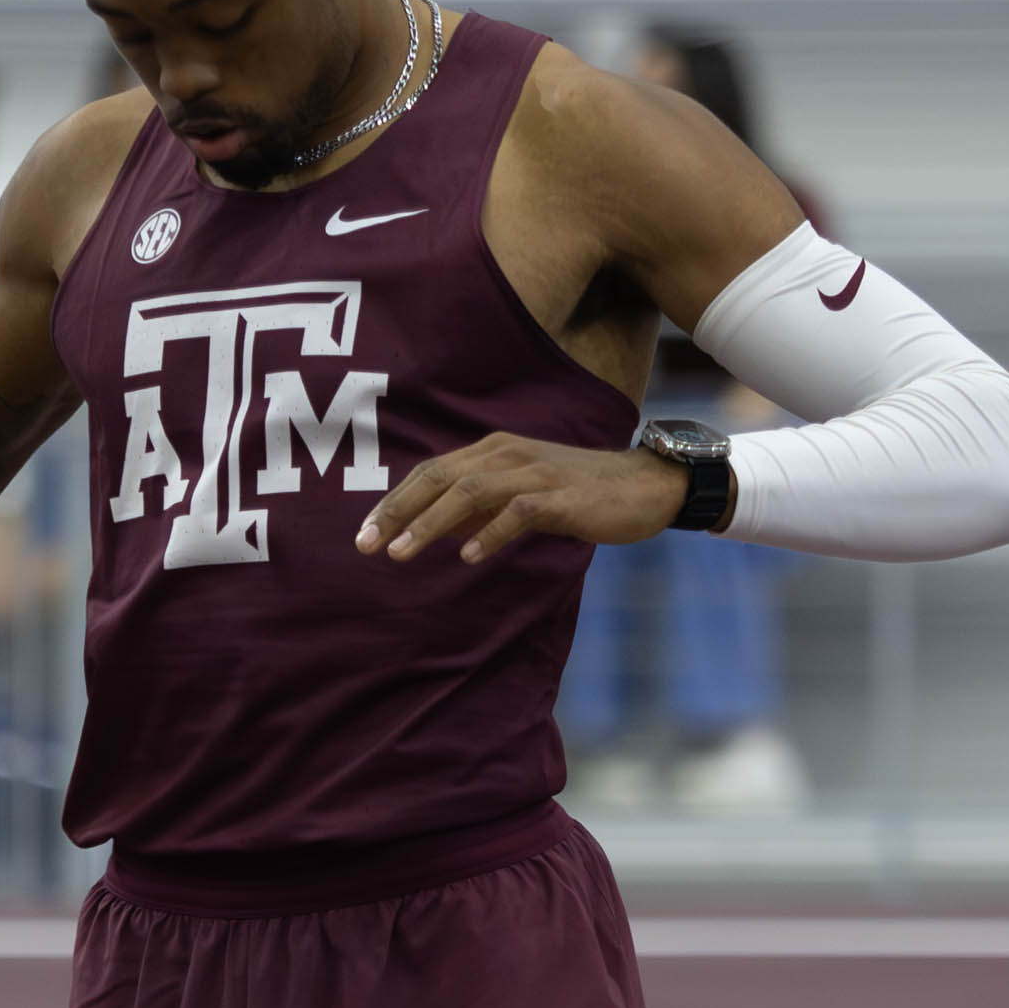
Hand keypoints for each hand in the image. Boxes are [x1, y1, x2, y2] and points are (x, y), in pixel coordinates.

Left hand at [355, 432, 692, 563]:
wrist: (645, 485)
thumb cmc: (578, 492)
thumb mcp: (520, 492)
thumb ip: (480, 505)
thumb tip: (434, 529)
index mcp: (493, 450)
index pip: (430, 472)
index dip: (394, 501)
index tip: (363, 533)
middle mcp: (507, 454)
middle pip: (439, 478)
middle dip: (397, 511)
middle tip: (366, 544)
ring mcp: (534, 474)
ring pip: (470, 493)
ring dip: (431, 523)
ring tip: (402, 553)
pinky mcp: (562, 497)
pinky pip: (518, 513)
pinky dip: (489, 534)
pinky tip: (467, 556)